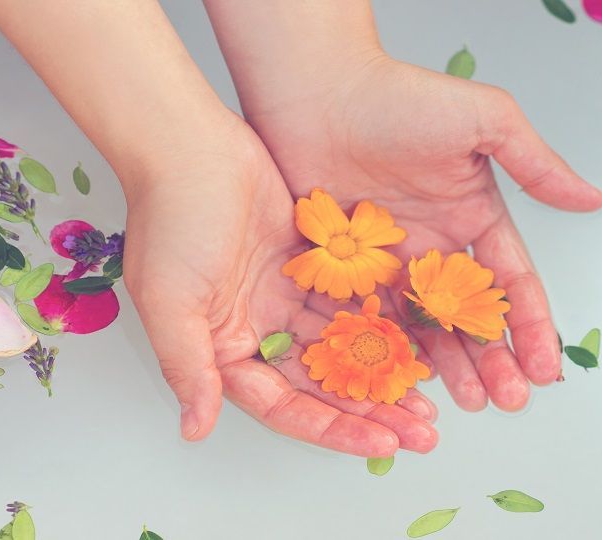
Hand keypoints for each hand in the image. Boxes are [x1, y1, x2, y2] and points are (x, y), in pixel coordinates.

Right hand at [121, 116, 437, 453]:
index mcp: (225, 349)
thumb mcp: (170, 302)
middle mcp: (259, 328)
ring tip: (432, 397)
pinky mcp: (312, 262)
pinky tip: (422, 339)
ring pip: (346, 346)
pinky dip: (384, 320)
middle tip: (424, 433)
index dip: (334, 430)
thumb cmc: (171, 219)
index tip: (384, 446)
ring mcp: (287, 294)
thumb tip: (194, 429)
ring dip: (385, 371)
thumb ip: (188, 366)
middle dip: (372, 411)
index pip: (287, 407)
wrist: (192, 141)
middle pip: (325, 386)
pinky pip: (355, 300)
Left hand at [236, 55, 601, 411]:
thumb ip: (537, 165)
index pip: (510, 284)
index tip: (545, 368)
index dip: (530, 326)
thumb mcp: (485, 121)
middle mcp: (435, 247)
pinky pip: (372, 319)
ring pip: (425, 328)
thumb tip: (593, 200)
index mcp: (473, 218)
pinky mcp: (347, 271)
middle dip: (494, 360)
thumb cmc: (401, 97)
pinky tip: (407, 379)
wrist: (317, 92)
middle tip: (507, 400)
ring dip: (449, 366)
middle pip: (471, 318)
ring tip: (465, 402)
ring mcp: (390, 263)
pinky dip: (391, 350)